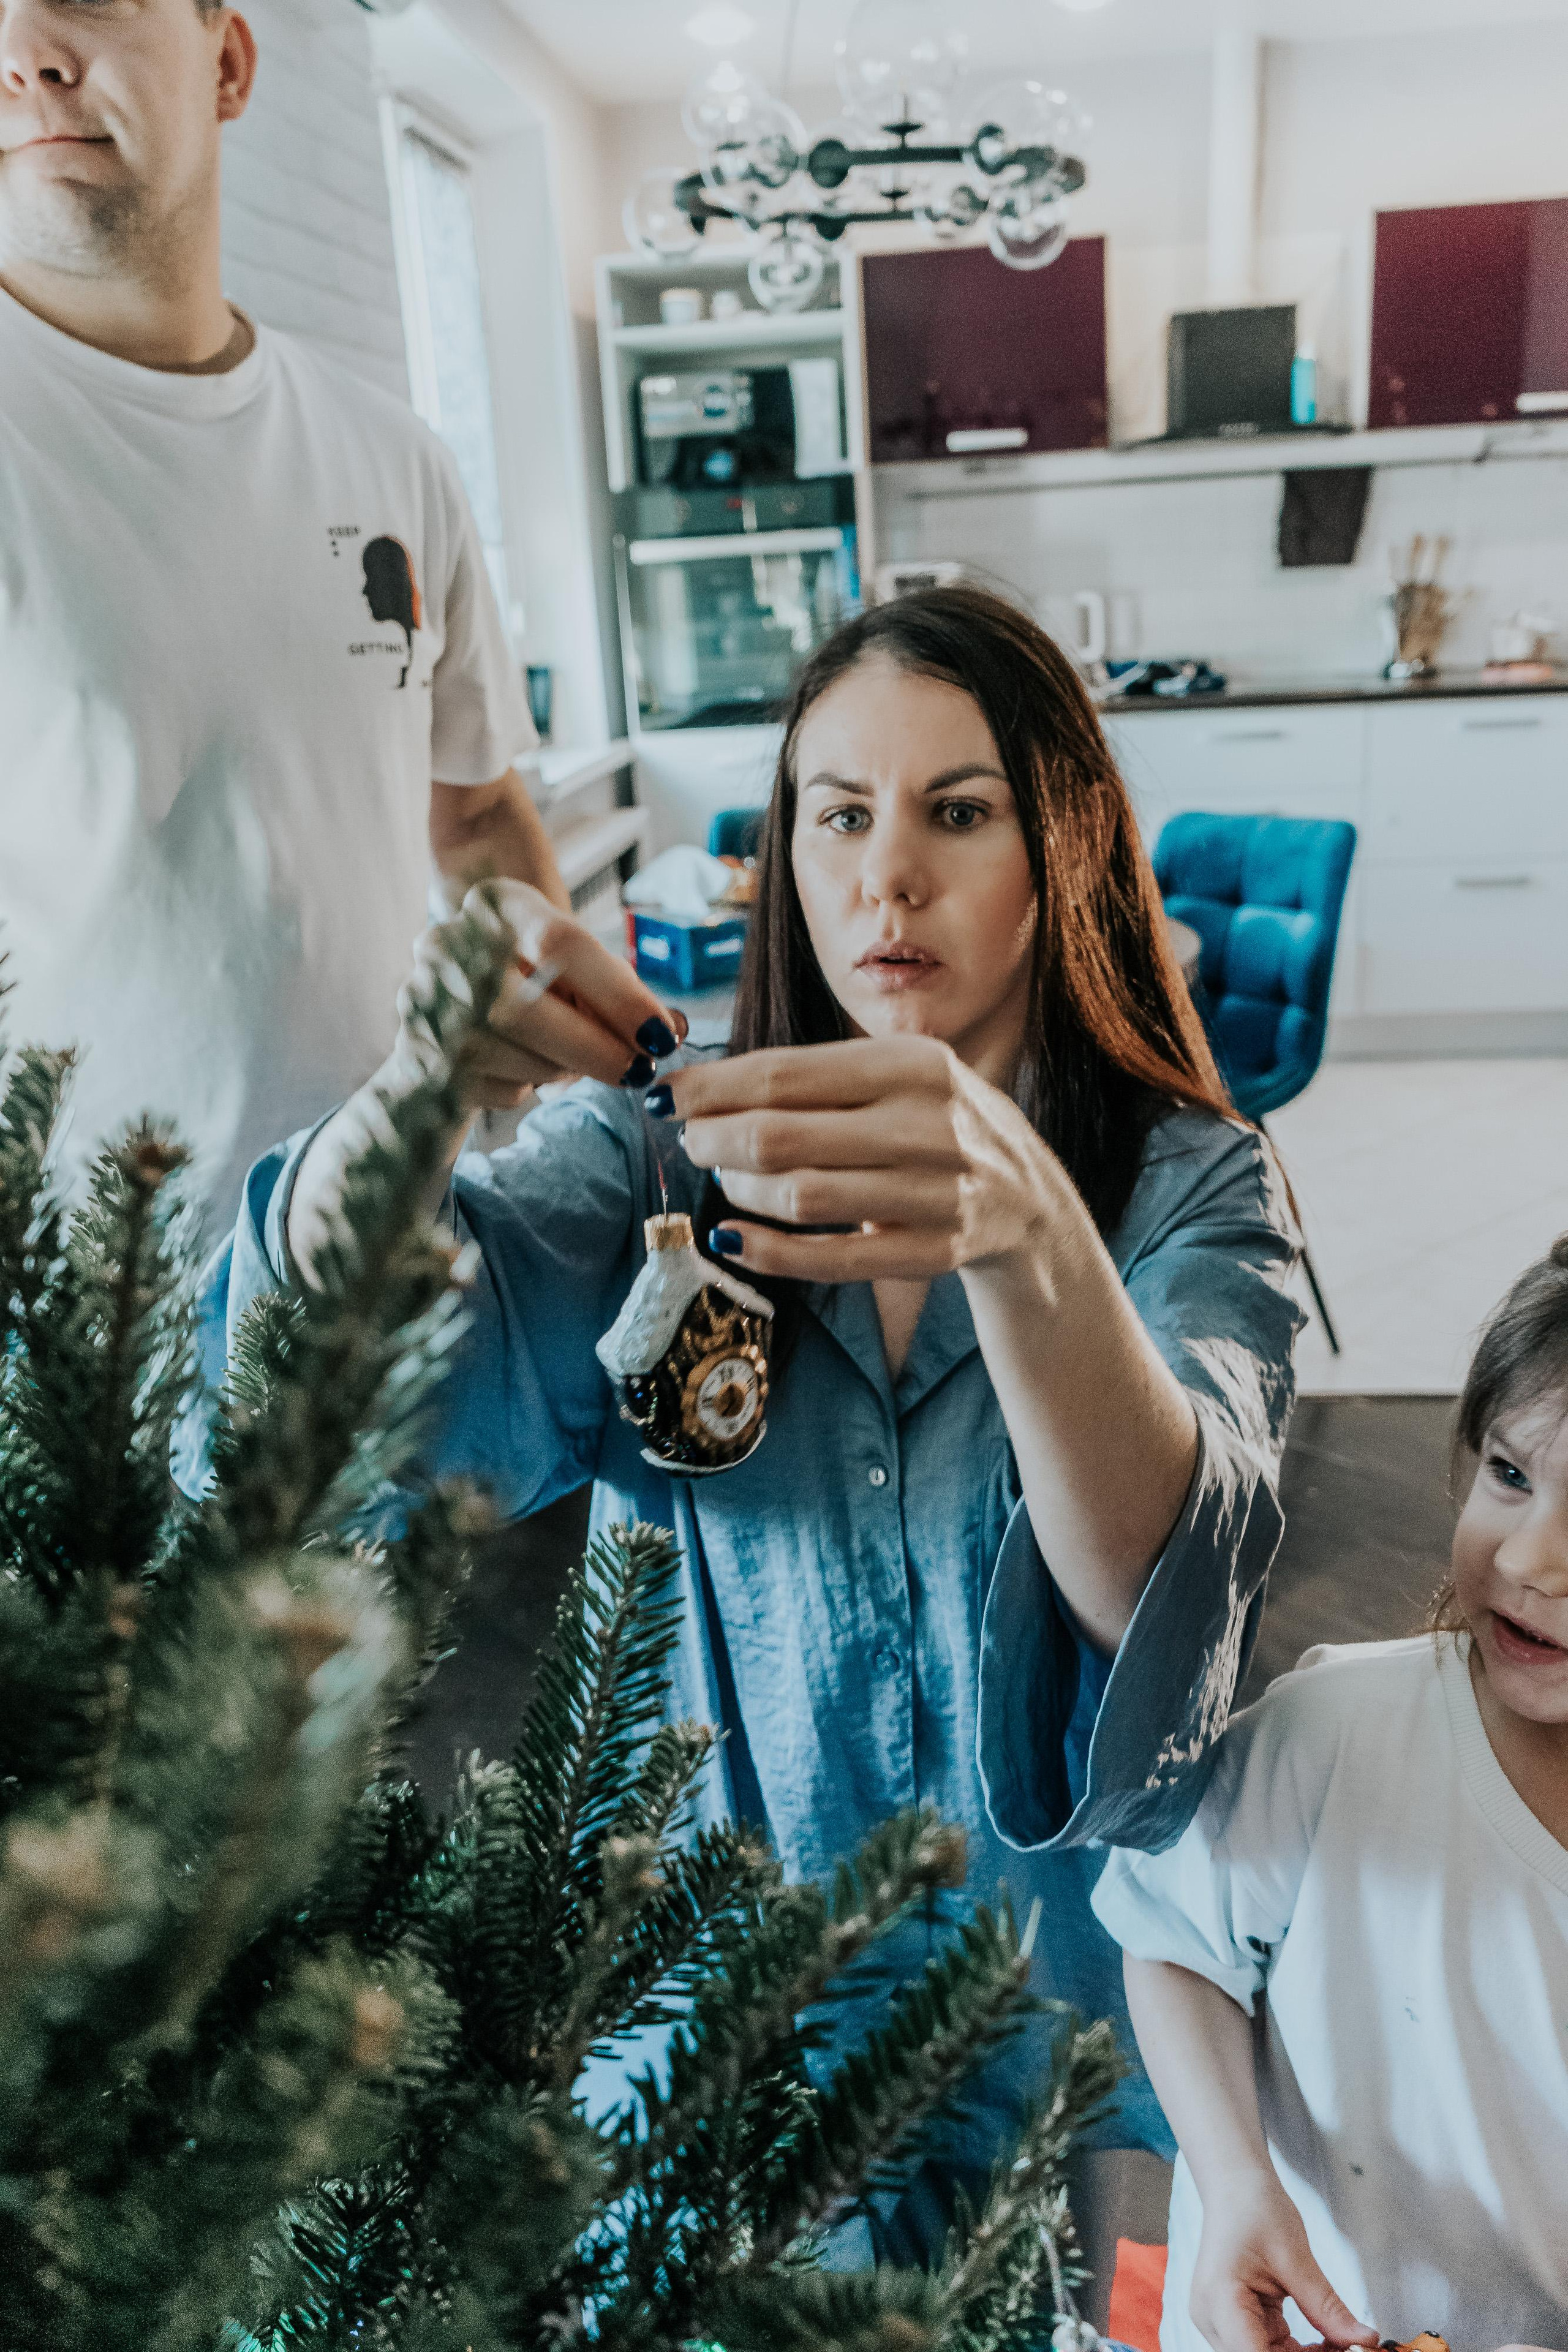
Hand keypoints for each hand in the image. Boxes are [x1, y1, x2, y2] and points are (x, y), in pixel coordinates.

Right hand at [396, 880, 683, 1114]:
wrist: (444, 1011)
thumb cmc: (529, 982)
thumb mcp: (568, 969)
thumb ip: (616, 992)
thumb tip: (668, 1030)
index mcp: (494, 904)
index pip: (559, 944)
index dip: (618, 996)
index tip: (660, 1035)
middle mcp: (446, 944)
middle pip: (529, 1009)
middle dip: (595, 1048)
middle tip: (637, 1070)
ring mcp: (427, 1004)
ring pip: (517, 1056)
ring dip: (561, 1069)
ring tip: (565, 1057)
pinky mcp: (422, 1061)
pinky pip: (502, 1089)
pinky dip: (528, 1087)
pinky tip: (520, 1069)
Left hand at [663, 1035, 1059, 1280]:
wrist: (1030, 1199)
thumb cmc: (935, 1126)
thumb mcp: (898, 1079)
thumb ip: (814, 1078)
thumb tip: (699, 1087)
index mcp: (913, 1063)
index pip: (783, 1074)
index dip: (710, 1089)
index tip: (664, 1099)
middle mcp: (929, 1123)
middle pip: (781, 1136)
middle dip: (715, 1141)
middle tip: (693, 1143)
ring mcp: (936, 1191)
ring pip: (800, 1197)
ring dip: (742, 1191)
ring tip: (727, 1181)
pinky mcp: (934, 1252)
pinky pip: (831, 1259)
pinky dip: (769, 1253)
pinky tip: (733, 1240)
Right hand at [1189, 2169, 1377, 2351]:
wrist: (1234, 2186)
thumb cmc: (1255, 2208)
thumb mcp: (1295, 2256)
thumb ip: (1327, 2307)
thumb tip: (1365, 2340)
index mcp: (1220, 2301)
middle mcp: (1213, 2320)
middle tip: (1353, 2348)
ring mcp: (1221, 2323)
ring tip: (1344, 2344)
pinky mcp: (1234, 2322)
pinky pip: (1268, 2349)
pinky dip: (1298, 2351)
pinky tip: (1327, 2341)